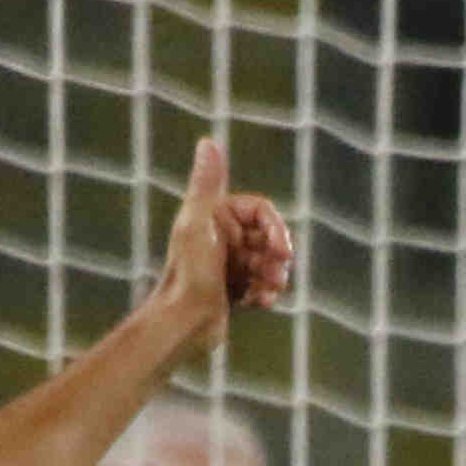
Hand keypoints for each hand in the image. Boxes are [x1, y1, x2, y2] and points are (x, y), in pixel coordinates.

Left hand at [149, 137, 294, 344]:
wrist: (183, 323)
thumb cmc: (188, 274)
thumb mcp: (197, 224)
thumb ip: (206, 184)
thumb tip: (208, 142)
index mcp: (214, 216)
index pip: (261, 211)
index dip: (275, 228)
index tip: (282, 249)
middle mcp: (222, 237)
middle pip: (268, 237)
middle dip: (277, 256)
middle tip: (277, 274)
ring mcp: (228, 263)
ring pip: (268, 262)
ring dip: (275, 276)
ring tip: (268, 291)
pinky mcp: (233, 289)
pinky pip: (261, 285)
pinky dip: (266, 293)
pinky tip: (261, 303)